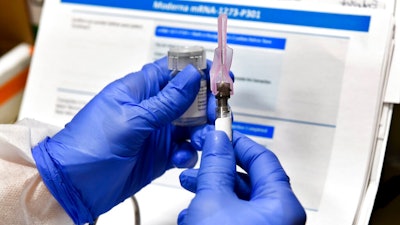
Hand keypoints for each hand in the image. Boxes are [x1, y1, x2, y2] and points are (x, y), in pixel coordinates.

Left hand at [32, 57, 207, 223]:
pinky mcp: (160, 154)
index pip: (173, 70)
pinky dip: (189, 153)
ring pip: (191, 125)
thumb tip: (192, 75)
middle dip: (205, 105)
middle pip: (189, 98)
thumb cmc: (89, 145)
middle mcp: (150, 109)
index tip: (219, 77)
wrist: (74, 185)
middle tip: (214, 114)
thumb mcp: (131, 119)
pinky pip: (185, 149)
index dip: (198, 70)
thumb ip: (166, 100)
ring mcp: (156, 132)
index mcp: (139, 90)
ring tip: (200, 140)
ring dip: (201, 131)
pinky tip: (180, 158)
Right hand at [178, 131, 306, 224]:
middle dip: (218, 168)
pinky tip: (193, 212)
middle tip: (201, 156)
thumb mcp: (213, 201)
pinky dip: (214, 210)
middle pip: (249, 179)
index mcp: (281, 205)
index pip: (263, 158)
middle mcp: (279, 217)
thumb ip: (216, 167)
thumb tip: (218, 141)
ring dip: (211, 189)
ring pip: (238, 199)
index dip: (238, 142)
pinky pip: (234, 216)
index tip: (220, 133)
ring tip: (189, 184)